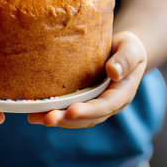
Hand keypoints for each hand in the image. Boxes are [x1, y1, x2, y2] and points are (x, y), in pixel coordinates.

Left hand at [28, 31, 146, 127]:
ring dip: (57, 119)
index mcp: (122, 94)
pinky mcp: (83, 99)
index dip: (89, 111)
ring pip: (76, 118)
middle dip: (67, 120)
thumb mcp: (131, 48)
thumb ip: (126, 59)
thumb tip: (113, 72)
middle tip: (47, 119)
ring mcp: (94, 103)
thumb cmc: (129, 47)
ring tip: (35, 119)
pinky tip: (35, 113)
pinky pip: (69, 109)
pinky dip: (53, 112)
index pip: (106, 106)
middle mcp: (108, 104)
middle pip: (88, 118)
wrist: (123, 50)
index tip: (72, 111)